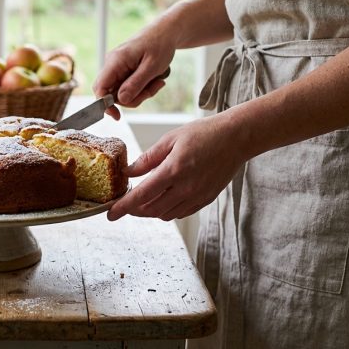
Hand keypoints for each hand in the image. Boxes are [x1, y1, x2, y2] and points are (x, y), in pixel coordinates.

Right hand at [93, 27, 175, 119]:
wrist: (166, 32)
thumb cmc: (160, 44)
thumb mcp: (152, 66)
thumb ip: (136, 83)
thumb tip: (121, 100)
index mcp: (116, 61)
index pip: (100, 87)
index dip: (104, 104)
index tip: (116, 115)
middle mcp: (112, 65)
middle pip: (110, 93)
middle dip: (130, 99)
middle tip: (150, 92)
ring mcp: (117, 69)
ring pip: (121, 93)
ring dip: (140, 94)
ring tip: (157, 82)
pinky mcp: (123, 72)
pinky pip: (127, 88)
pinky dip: (141, 89)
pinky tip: (154, 81)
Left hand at [107, 114, 248, 220]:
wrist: (237, 138)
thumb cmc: (204, 134)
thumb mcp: (170, 139)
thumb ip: (148, 158)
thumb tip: (129, 171)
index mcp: (174, 171)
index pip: (142, 196)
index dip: (123, 208)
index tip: (111, 214)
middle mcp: (186, 188)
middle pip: (151, 210)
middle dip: (134, 210)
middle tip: (125, 203)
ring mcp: (197, 196)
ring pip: (165, 214)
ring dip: (150, 210)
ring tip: (143, 199)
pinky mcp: (205, 200)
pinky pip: (180, 213)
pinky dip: (166, 210)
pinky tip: (163, 199)